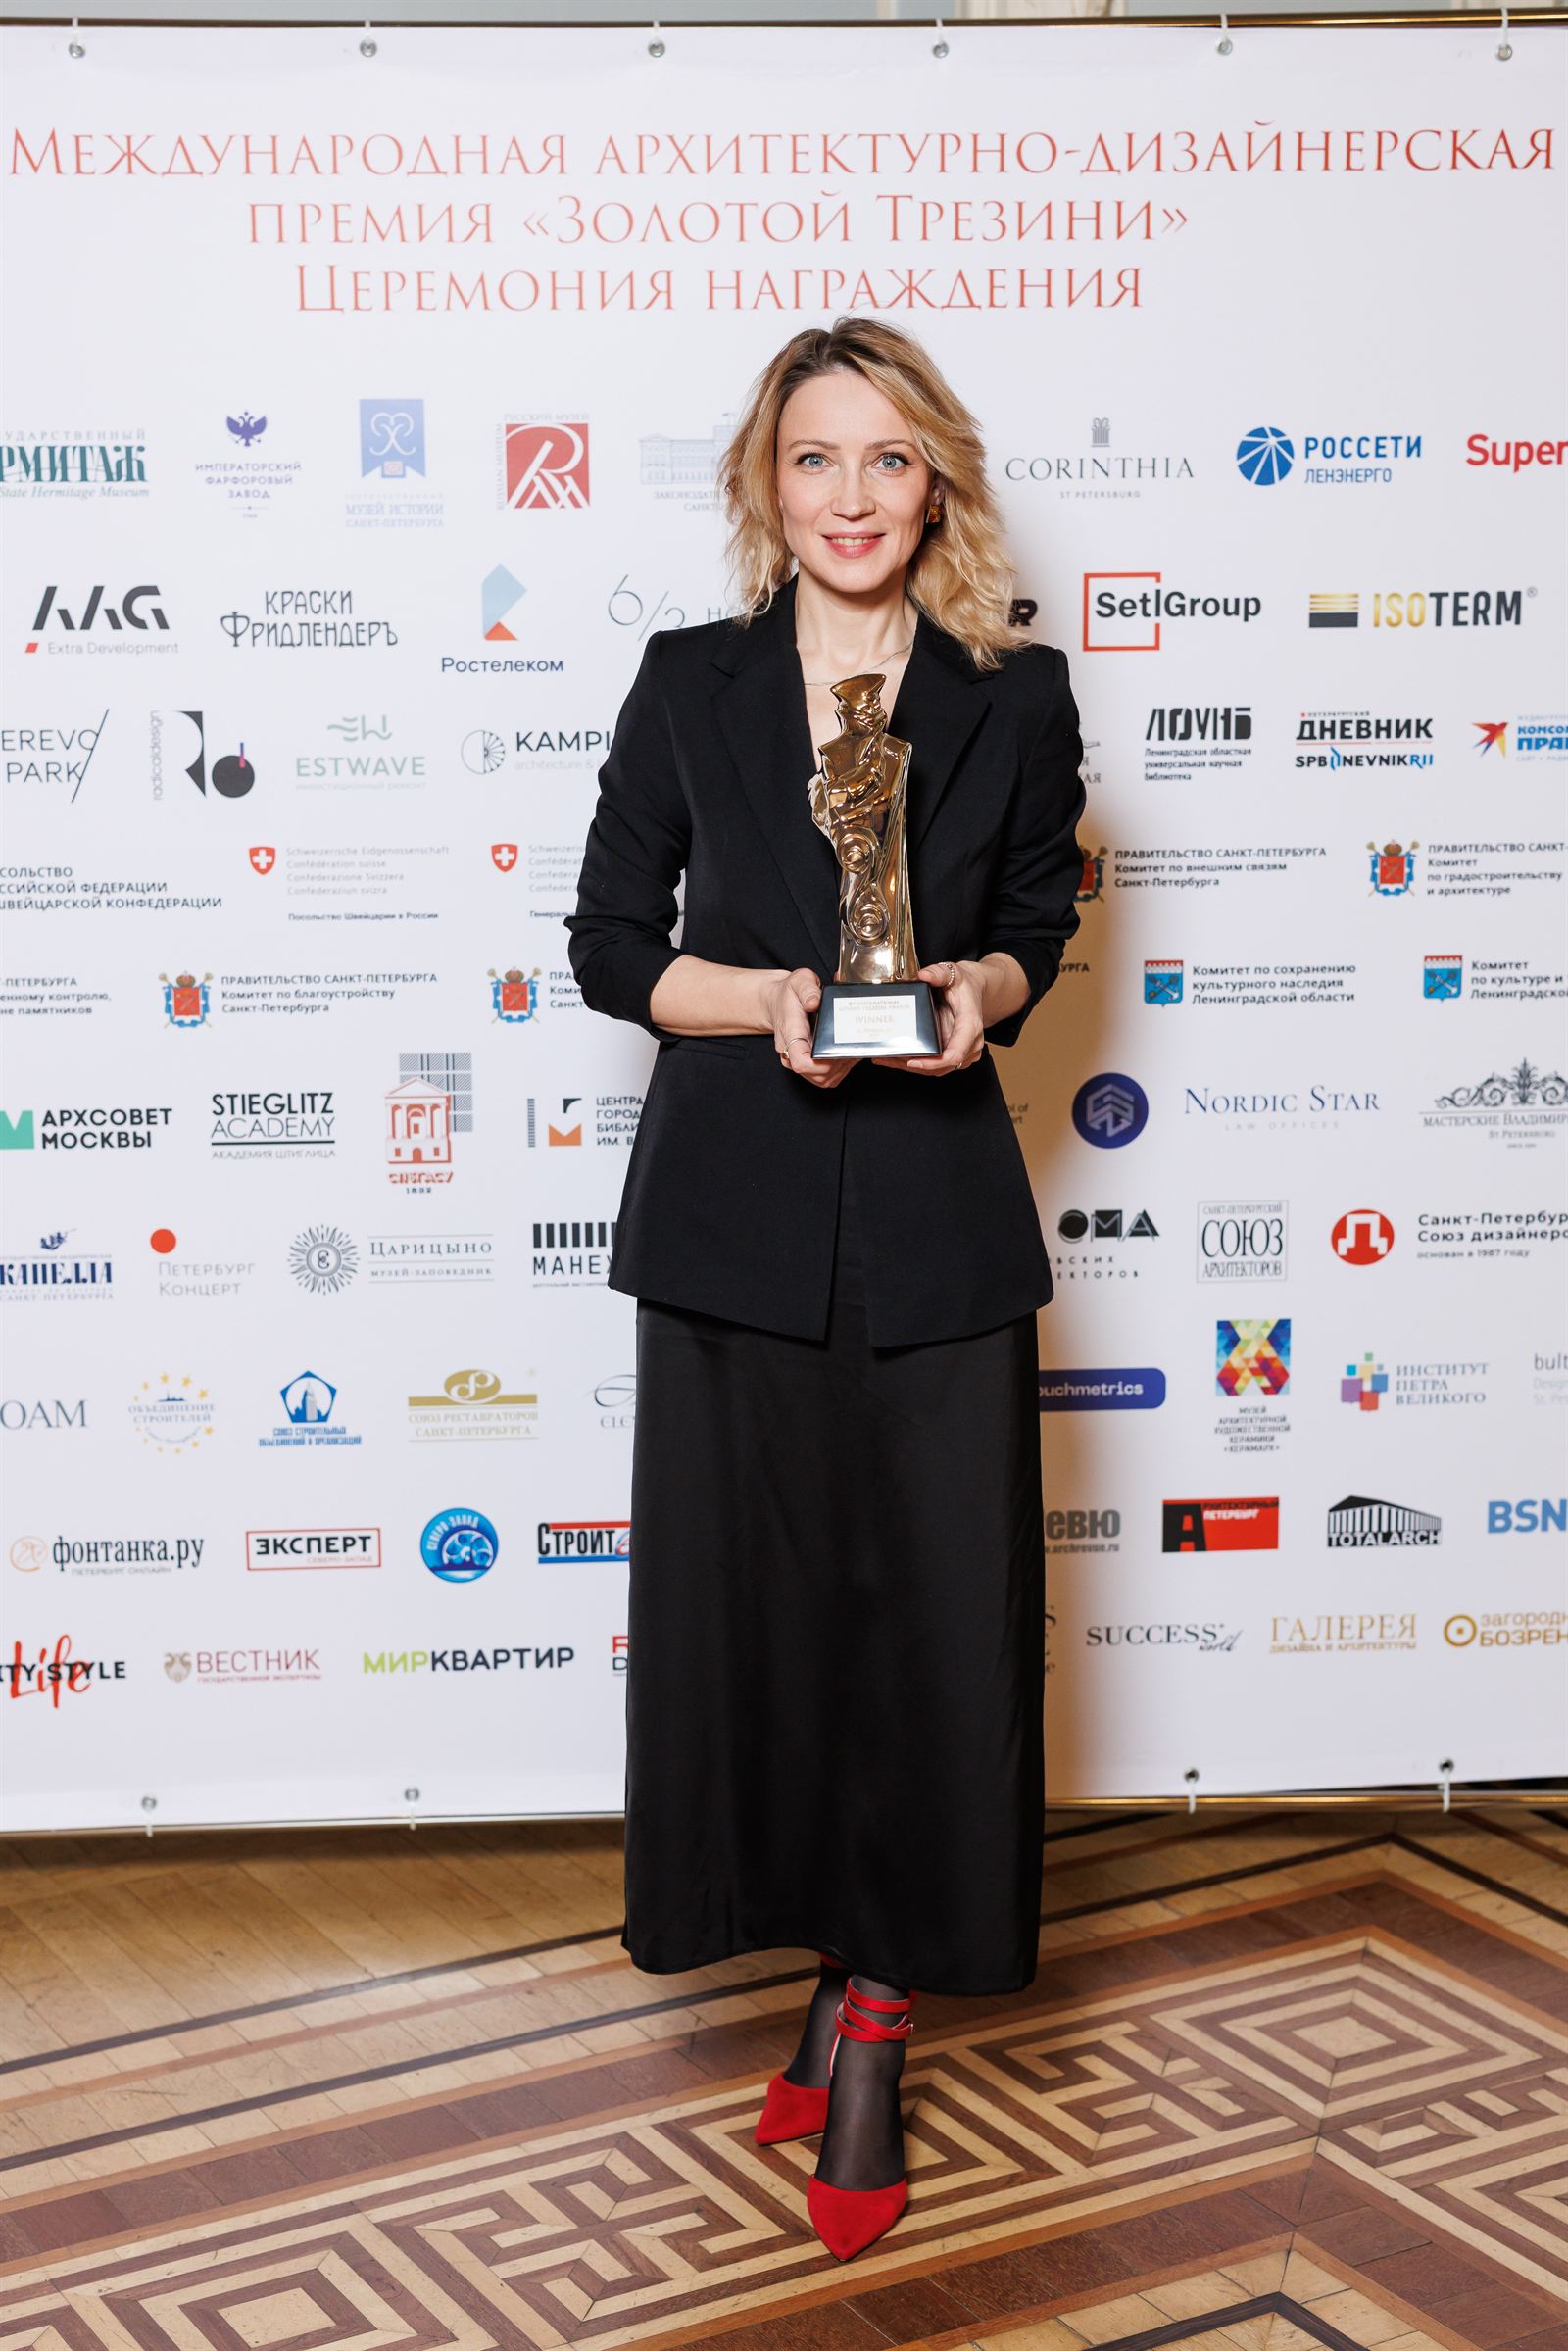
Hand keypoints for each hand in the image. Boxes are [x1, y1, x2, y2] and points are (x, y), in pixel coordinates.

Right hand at [766, 967, 858, 1088]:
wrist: (777, 1001)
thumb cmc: (789, 993)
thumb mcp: (799, 981)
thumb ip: (807, 989)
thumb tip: (815, 1003)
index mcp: (790, 1034)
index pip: (802, 1062)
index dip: (821, 1064)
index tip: (836, 1051)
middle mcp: (791, 1052)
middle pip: (817, 1075)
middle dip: (840, 1064)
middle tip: (853, 1046)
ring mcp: (797, 1061)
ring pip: (823, 1079)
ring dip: (842, 1068)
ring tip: (852, 1050)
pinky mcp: (806, 1066)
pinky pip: (825, 1078)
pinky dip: (840, 1070)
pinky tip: (847, 1055)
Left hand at [882, 959, 986, 1076]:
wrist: (973, 990)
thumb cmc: (964, 984)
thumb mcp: (953, 973)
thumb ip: (939, 973)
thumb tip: (924, 975)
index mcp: (970, 1025)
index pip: (955, 1053)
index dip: (934, 1062)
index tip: (913, 1061)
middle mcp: (970, 1043)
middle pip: (942, 1066)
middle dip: (913, 1065)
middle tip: (886, 1058)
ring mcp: (963, 1051)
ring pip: (936, 1069)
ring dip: (909, 1067)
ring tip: (884, 1058)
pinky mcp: (953, 1053)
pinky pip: (934, 1065)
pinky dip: (914, 1064)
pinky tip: (894, 1058)